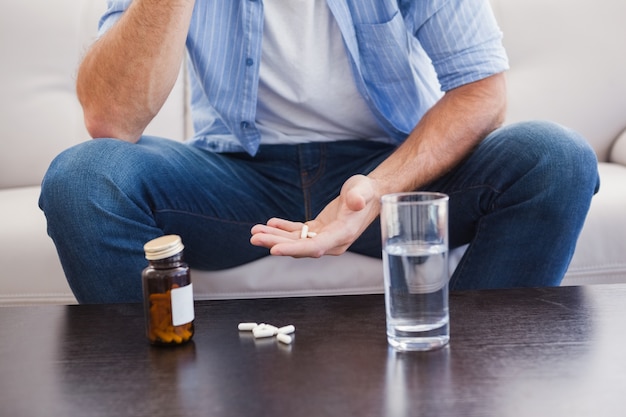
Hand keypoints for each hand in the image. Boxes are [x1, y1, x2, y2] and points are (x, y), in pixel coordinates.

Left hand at [250, 175, 380, 257]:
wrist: (370, 195)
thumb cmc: (367, 192)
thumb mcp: (363, 191)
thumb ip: (359, 197)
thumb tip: (356, 202)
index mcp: (342, 235)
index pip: (315, 247)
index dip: (294, 249)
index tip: (273, 249)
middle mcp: (332, 241)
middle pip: (300, 247)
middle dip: (276, 243)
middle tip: (254, 237)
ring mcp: (325, 237)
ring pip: (296, 241)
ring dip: (275, 237)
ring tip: (255, 231)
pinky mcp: (320, 230)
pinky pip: (298, 232)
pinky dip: (283, 229)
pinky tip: (270, 223)